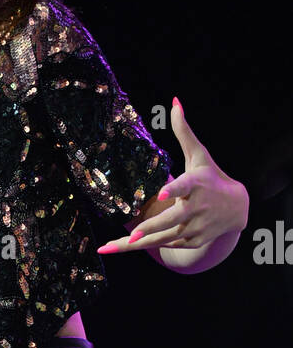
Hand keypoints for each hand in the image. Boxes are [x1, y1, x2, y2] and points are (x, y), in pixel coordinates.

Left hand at [96, 98, 248, 253]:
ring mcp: (195, 227)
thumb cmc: (212, 177)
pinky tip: (120, 246)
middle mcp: (197, 208)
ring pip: (163, 238)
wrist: (236, 209)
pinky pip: (165, 245)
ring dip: (138, 243)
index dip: (174, 189)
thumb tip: (174, 101)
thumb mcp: (199, 155)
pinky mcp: (192, 241)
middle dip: (152, 227)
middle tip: (133, 233)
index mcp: (198, 184)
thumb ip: (184, 132)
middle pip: (172, 218)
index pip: (186, 186)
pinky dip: (145, 245)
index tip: (162, 192)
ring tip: (110, 246)